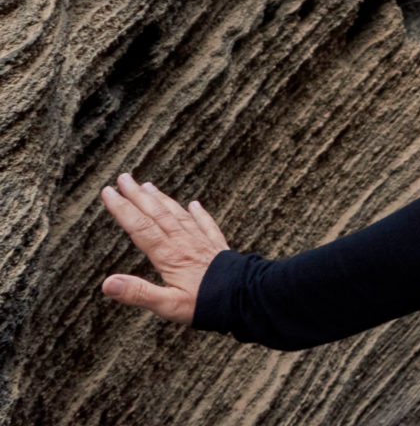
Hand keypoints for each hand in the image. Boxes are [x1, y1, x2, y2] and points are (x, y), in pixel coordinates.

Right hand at [99, 172, 230, 324]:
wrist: (248, 299)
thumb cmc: (208, 304)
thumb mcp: (168, 305)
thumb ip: (138, 293)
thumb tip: (107, 284)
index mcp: (169, 256)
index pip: (140, 227)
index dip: (122, 209)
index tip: (108, 192)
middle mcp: (185, 243)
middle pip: (157, 214)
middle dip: (137, 196)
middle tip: (123, 177)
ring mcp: (203, 243)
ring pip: (179, 215)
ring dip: (162, 200)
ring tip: (148, 185)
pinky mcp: (219, 248)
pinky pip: (207, 225)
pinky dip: (199, 213)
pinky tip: (195, 204)